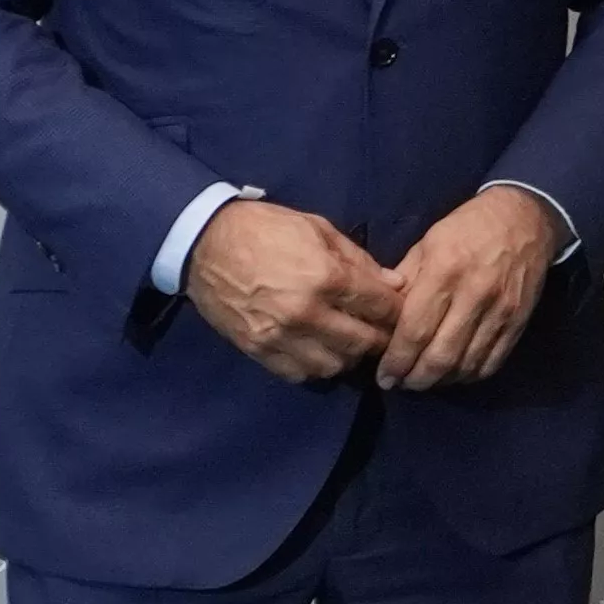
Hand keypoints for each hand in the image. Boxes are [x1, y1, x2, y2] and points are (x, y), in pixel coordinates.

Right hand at [184, 197, 398, 383]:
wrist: (205, 243)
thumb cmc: (266, 228)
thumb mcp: (318, 229)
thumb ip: (359, 260)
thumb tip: (394, 285)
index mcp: (326, 277)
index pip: (380, 308)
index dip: (397, 311)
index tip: (399, 310)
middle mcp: (307, 313)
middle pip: (363, 343)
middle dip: (380, 338)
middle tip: (381, 331)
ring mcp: (281, 337)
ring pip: (334, 366)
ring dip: (348, 356)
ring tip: (348, 341)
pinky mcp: (258, 351)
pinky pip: (299, 374)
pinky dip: (315, 367)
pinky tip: (318, 350)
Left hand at [379, 185, 558, 390]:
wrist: (525, 218)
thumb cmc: (467, 227)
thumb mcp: (427, 243)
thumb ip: (404, 281)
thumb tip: (382, 319)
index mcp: (444, 271)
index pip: (415, 330)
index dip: (396, 361)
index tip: (384, 376)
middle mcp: (474, 295)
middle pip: (441, 356)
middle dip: (416, 379)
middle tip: (402, 384)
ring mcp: (500, 311)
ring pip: (466, 365)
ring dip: (441, 381)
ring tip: (425, 380)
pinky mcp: (518, 322)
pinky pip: (492, 362)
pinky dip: (469, 375)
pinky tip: (455, 373)